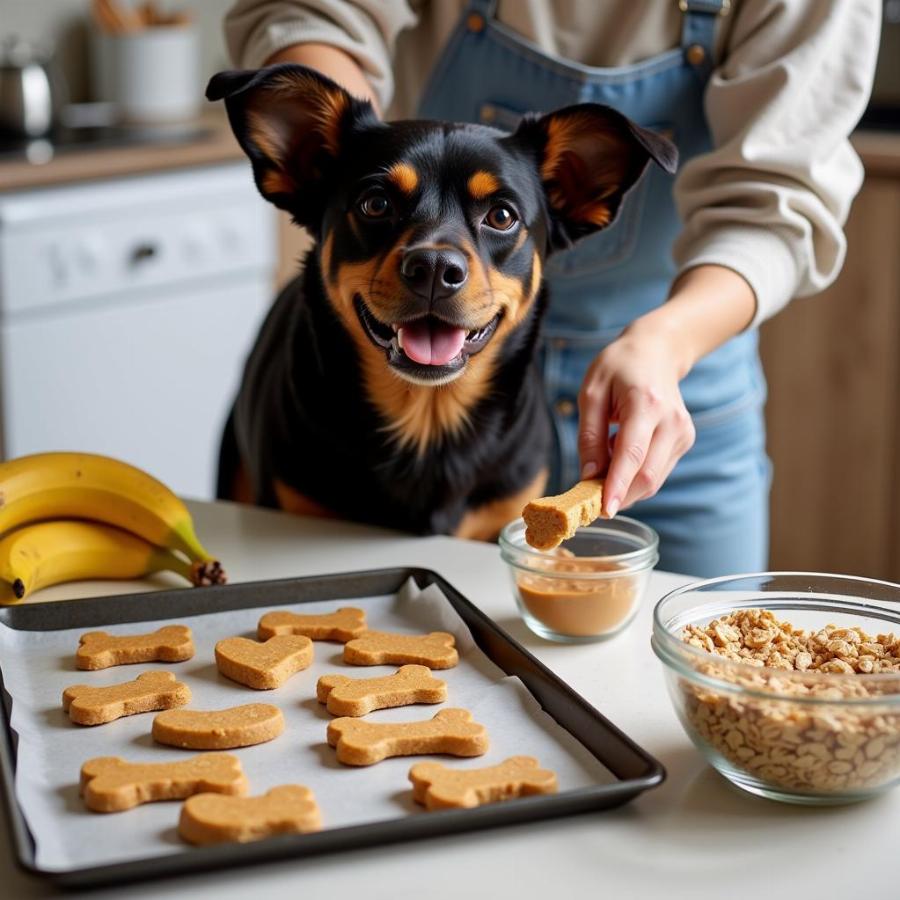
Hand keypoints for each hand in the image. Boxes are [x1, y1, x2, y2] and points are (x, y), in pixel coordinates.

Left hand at [578, 322, 695, 517]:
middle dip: (618, 495)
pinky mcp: (684, 441)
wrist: (658, 351)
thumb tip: (588, 476)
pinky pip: (656, 471)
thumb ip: (589, 436)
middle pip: (647, 475)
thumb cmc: (619, 367)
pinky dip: (634, 474)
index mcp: (647, 404)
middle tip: (588, 500)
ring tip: (604, 460)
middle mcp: (672, 422)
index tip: (604, 511)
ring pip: (653, 479)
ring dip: (625, 485)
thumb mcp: (591, 393)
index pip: (632, 455)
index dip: (618, 486)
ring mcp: (683, 433)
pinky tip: (621, 451)